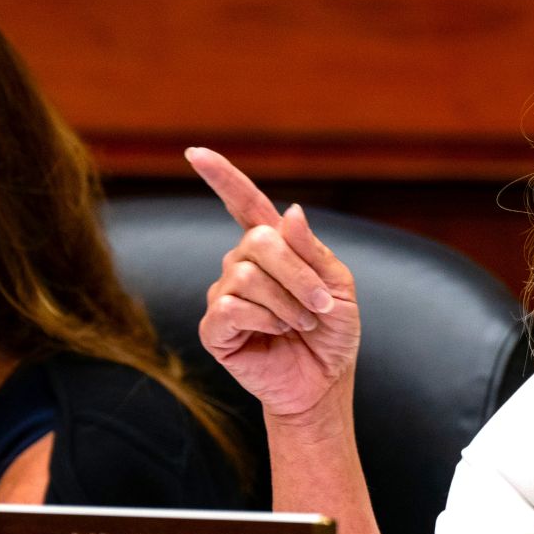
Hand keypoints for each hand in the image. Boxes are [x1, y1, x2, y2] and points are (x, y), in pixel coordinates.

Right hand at [187, 147, 360, 417]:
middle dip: (299, 275)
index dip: (222, 177)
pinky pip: (232, 306)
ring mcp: (224, 294)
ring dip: (288, 303)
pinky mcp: (215, 327)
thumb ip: (313, 250)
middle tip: (320, 306)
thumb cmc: (332, 332)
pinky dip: (266, 319)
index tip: (195, 153)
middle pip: (258, 241)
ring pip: (247, 275)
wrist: (324, 380)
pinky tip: (276, 333)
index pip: (244, 203)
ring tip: (301, 324)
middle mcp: (242, 263)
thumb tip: (290, 211)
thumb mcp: (337, 286)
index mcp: (275, 247)